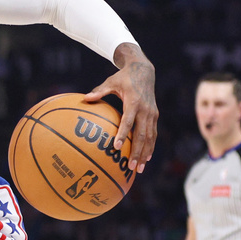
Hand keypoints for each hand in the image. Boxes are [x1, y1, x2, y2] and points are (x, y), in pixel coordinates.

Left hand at [85, 45, 157, 172]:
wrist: (144, 70)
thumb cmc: (124, 77)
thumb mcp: (111, 82)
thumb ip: (99, 91)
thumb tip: (85, 98)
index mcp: (134, 102)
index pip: (128, 121)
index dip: (122, 134)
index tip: (116, 147)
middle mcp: (146, 110)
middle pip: (142, 134)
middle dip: (137, 152)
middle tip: (131, 166)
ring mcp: (152, 114)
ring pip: (150, 137)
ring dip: (145, 153)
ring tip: (139, 169)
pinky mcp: (154, 116)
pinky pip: (153, 134)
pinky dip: (150, 147)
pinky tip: (146, 159)